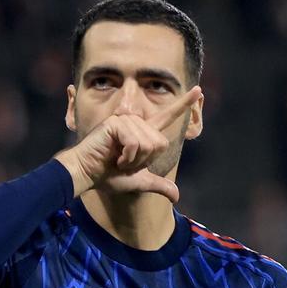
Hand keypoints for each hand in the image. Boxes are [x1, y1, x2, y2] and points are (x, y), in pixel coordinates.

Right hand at [54, 86, 201, 202]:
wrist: (88, 175)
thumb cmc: (108, 176)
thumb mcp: (139, 181)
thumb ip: (158, 185)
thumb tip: (176, 196)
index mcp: (143, 133)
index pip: (167, 117)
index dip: (184, 104)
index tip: (198, 90)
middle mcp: (137, 122)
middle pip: (160, 143)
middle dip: (145, 161)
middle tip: (125, 162)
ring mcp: (127, 120)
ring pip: (148, 144)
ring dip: (134, 160)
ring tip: (117, 159)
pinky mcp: (117, 123)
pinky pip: (135, 143)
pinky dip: (127, 157)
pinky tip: (114, 156)